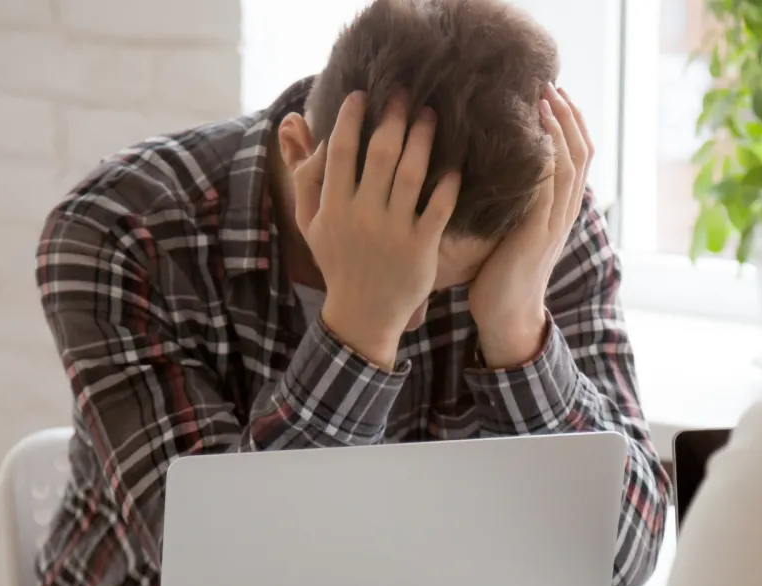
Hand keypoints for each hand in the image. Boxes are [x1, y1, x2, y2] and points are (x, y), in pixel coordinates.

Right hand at [293, 91, 460, 369]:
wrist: (362, 315)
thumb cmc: (337, 263)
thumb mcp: (310, 225)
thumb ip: (306, 182)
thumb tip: (318, 139)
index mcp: (334, 206)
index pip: (342, 151)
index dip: (353, 118)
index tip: (364, 95)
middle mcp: (363, 214)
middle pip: (381, 154)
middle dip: (394, 118)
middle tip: (406, 94)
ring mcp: (393, 231)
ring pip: (412, 173)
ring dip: (423, 139)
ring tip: (431, 116)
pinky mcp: (421, 248)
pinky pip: (438, 207)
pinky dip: (448, 184)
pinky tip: (455, 164)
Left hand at [468, 86, 593, 367]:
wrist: (507, 315)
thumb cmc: (501, 275)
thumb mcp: (512, 228)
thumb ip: (514, 200)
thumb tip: (496, 167)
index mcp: (559, 209)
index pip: (576, 157)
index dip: (570, 124)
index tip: (556, 94)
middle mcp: (563, 212)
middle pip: (580, 154)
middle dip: (568, 117)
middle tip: (551, 87)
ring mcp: (553, 223)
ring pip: (568, 166)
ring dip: (559, 130)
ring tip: (545, 101)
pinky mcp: (536, 233)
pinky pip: (546, 190)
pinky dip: (544, 161)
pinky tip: (533, 140)